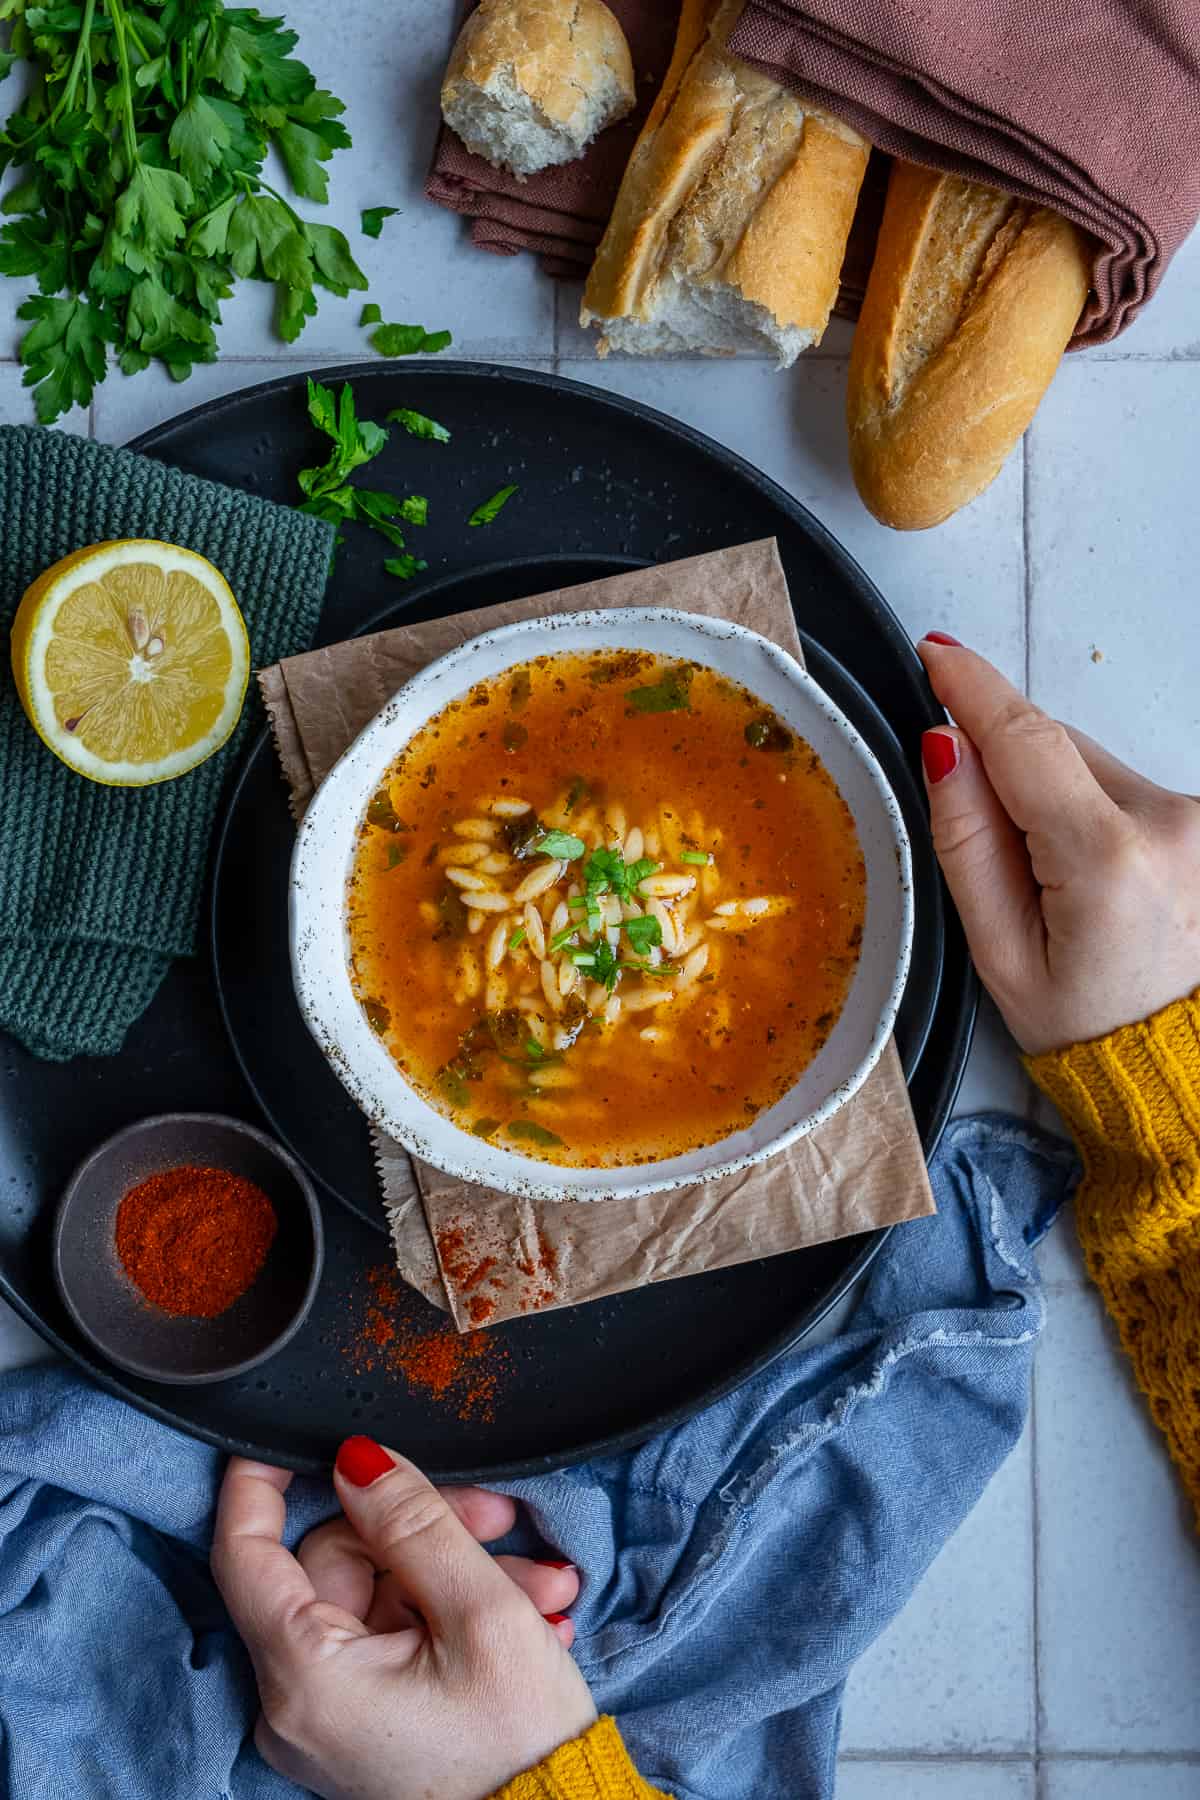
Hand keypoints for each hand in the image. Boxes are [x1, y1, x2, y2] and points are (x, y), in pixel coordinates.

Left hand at [211, 1438, 594, 1799]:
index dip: (260, 1483)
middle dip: (425, 1527)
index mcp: (305, 1679)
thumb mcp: (481, 1611)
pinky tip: (525, 1611)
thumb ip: (413, 1521)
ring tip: (543, 1585)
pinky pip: (393, 1634)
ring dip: (458, 1569)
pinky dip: (452, 1611)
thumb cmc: (519, 1744)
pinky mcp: (365, 1722)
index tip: (286, 1435)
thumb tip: (357, 1458)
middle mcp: (298, 1704)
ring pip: (378, 1592)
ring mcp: (331, 1716)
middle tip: (500, 1517)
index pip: (244, 1555)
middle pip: (336, 1562)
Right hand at [917, 635, 1199, 1055]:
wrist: (1171, 1060)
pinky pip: (1124, 789)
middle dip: (1010, 775)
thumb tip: (945, 745)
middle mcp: (1168, 822)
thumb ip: (967, 842)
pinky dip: (1093, 814)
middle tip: (1000, 860)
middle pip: (1056, 750)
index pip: (1026, 740)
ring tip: (1057, 887)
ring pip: (1090, 767)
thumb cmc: (1085, 1022)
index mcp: (1106, 858)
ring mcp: (1197, 818)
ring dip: (1056, 799)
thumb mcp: (999, 952)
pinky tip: (1093, 879)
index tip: (935, 653)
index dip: (974, 689)